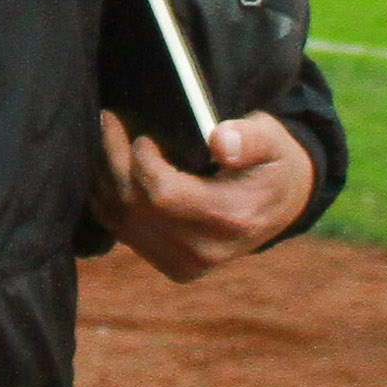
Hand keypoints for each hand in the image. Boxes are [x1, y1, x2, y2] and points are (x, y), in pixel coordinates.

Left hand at [91, 109, 316, 283]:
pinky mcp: (173, 267)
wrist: (281, 204)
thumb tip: (220, 141)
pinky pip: (122, 232)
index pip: (163, 194)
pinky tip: (108, 168)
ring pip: (121, 220)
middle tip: (109, 119)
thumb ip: (249, 138)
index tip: (142, 134)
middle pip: (135, 206)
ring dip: (105, 176)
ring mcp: (186, 264)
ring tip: (105, 137)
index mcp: (231, 218)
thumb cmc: (272, 163)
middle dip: (115, 160)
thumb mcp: (272, 141)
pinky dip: (107, 198)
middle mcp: (205, 250)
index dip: (142, 162)